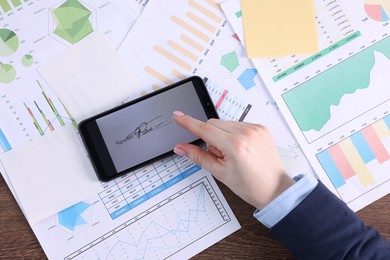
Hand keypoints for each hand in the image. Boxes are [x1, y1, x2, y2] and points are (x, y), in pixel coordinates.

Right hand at [172, 111, 294, 209]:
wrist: (275, 189)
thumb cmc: (250, 185)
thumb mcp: (220, 173)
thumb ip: (198, 156)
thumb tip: (181, 147)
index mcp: (234, 145)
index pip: (204, 128)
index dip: (188, 122)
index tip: (177, 115)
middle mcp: (246, 133)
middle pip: (214, 123)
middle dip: (210, 137)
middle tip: (219, 155)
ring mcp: (255, 129)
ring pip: (225, 123)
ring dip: (222, 135)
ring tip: (232, 154)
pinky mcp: (261, 128)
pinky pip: (238, 124)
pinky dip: (234, 134)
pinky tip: (241, 149)